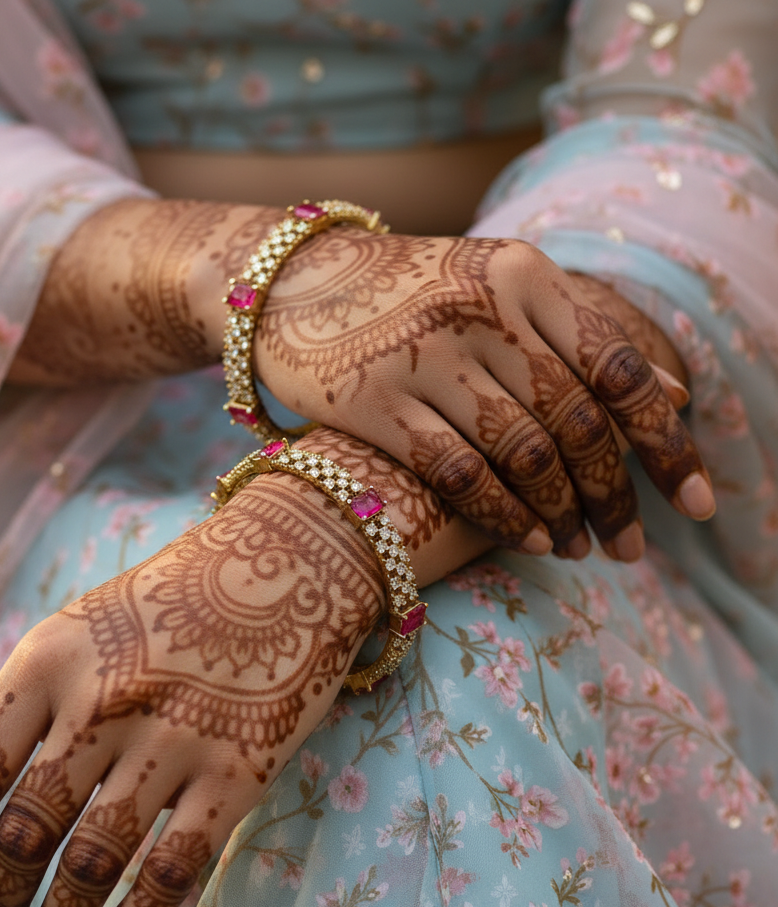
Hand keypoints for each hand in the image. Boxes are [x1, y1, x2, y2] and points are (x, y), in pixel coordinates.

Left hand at [0, 466, 386, 906]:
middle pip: (29, 829)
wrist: (284, 562)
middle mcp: (104, 700)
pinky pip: (174, 868)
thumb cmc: (168, 599)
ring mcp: (174, 736)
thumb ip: (13, 708)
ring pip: (96, 860)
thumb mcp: (76, 633)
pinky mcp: (238, 768)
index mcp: (49, 660)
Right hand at [256, 232, 711, 560]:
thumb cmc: (409, 297)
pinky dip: (505, 515)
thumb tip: (671, 398)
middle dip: (617, 496)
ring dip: (565, 514)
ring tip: (582, 549)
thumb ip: (576, 336)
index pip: (619, 368)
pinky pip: (460, 472)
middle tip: (633, 548)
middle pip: (577, 421)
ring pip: (525, 452)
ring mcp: (424, 355)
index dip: (667, 442)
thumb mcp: (495, 288)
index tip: (696, 503)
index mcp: (523, 275)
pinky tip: (530, 542)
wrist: (292, 285)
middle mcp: (480, 310)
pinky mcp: (373, 400)